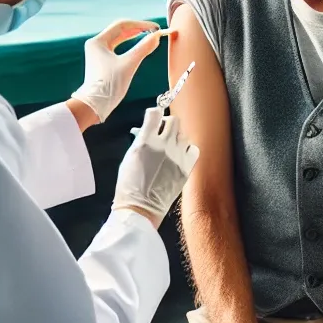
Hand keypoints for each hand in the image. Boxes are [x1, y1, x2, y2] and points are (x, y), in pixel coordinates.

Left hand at [72, 20, 166, 122]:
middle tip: (154, 31)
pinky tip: (140, 47)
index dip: (140, 24)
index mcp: (98, 41)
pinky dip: (131, 45)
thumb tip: (157, 36)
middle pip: (120, 31)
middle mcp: (97, 45)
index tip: (155, 28)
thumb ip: (143, 48)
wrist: (94, 104)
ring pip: (120, 39)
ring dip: (135, 37)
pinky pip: (119, 48)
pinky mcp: (103, 62)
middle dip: (138, 29)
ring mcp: (99, 53)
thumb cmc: (108, 85)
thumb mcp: (128, 64)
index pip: (122, 25)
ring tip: (149, 36)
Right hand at [112, 107, 198, 226]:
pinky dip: (187, 149)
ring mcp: (178, 157)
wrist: (140, 208)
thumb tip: (147, 129)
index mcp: (145, 142)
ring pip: (183, 134)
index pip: (154, 114)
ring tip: (169, 146)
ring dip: (176, 137)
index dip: (153, 114)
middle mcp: (164, 146)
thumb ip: (140, 140)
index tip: (152, 118)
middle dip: (166, 124)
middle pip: (173, 121)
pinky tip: (180, 154)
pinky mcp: (186, 168)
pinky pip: (193, 149)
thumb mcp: (129, 157)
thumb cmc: (129, 184)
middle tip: (161, 132)